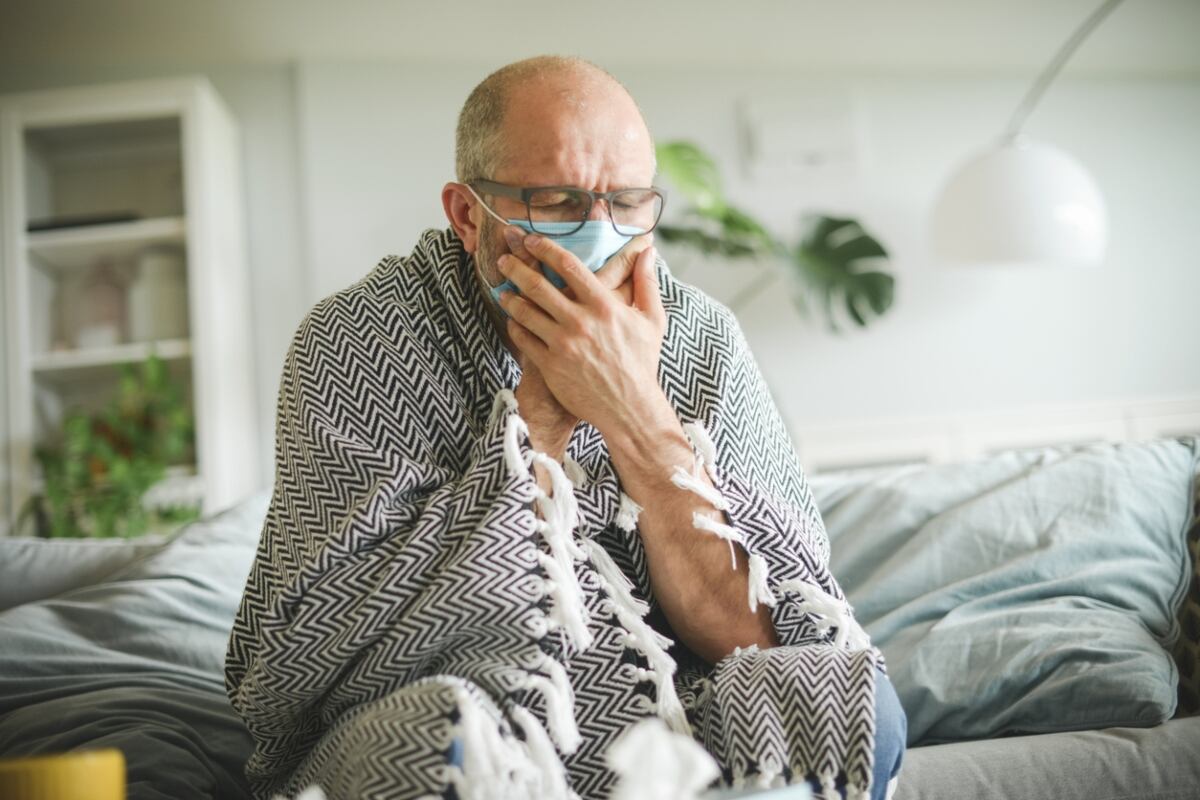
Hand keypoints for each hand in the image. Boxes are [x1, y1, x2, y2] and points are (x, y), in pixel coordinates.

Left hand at [496, 231, 667, 441]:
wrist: (630, 408)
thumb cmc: (642, 362)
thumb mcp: (652, 320)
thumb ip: (647, 283)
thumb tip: (649, 251)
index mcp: (604, 306)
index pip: (568, 266)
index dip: (545, 248)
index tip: (531, 240)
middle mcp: (580, 322)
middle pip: (538, 286)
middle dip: (516, 268)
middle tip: (504, 259)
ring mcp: (562, 344)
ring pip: (525, 312)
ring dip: (510, 297)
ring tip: (503, 290)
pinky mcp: (550, 365)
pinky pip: (523, 339)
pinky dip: (515, 327)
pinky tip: (513, 321)